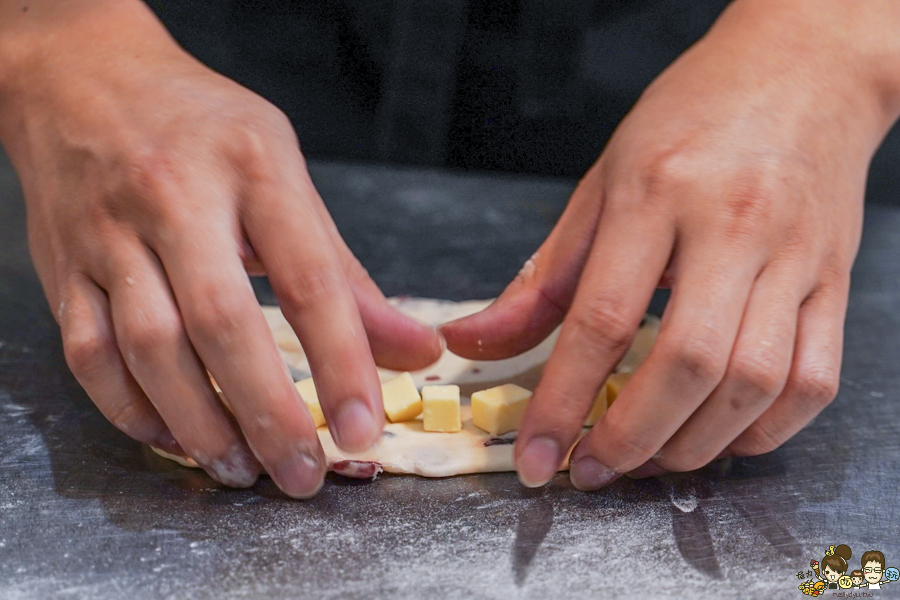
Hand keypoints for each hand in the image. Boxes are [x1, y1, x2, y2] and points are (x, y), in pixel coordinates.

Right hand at [0, 1, 441, 496]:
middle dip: (268, 414)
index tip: (362, 427)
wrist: (82, 77)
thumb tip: (417, 350)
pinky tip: (174, 437)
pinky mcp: (62, 267)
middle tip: (302, 475)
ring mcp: (108, 234)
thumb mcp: (285, 175)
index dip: (341, 361)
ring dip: (199, 425)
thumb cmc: (202, 129)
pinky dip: (133, 411)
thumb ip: (346, 274)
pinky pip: (90, 355)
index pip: (307, 277)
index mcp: (253, 166)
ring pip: (149, 349)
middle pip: (221, 324)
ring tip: (241, 470)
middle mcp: (175, 197)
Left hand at [442, 0, 899, 487]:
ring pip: (755, 382)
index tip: (535, 456)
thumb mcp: (601, 184)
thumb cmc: (690, 119)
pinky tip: (719, 437)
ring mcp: (795, 256)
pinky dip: (764, 430)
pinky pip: (815, 380)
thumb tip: (473, 343)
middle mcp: (732, 225)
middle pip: (686, 363)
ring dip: (694, 445)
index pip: (602, 319)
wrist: (801, 67)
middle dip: (630, 439)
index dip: (561, 401)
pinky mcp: (836, 279)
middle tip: (590, 469)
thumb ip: (541, 278)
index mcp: (656, 193)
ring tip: (647, 458)